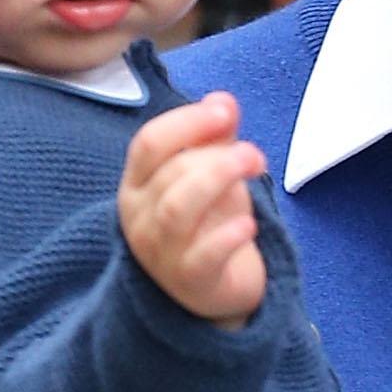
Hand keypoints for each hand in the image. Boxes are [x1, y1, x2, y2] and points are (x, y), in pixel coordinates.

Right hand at [119, 94, 268, 326]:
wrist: (213, 292)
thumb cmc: (206, 225)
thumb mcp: (211, 174)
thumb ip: (215, 139)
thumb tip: (222, 99)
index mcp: (137, 184)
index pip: (149, 144)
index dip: (186, 123)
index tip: (224, 112)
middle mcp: (139, 217)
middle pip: (170, 174)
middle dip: (217, 156)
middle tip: (254, 153)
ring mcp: (159, 253)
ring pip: (178, 209)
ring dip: (218, 179)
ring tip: (255, 167)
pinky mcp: (188, 282)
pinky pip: (202, 256)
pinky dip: (227, 236)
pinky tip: (249, 224)